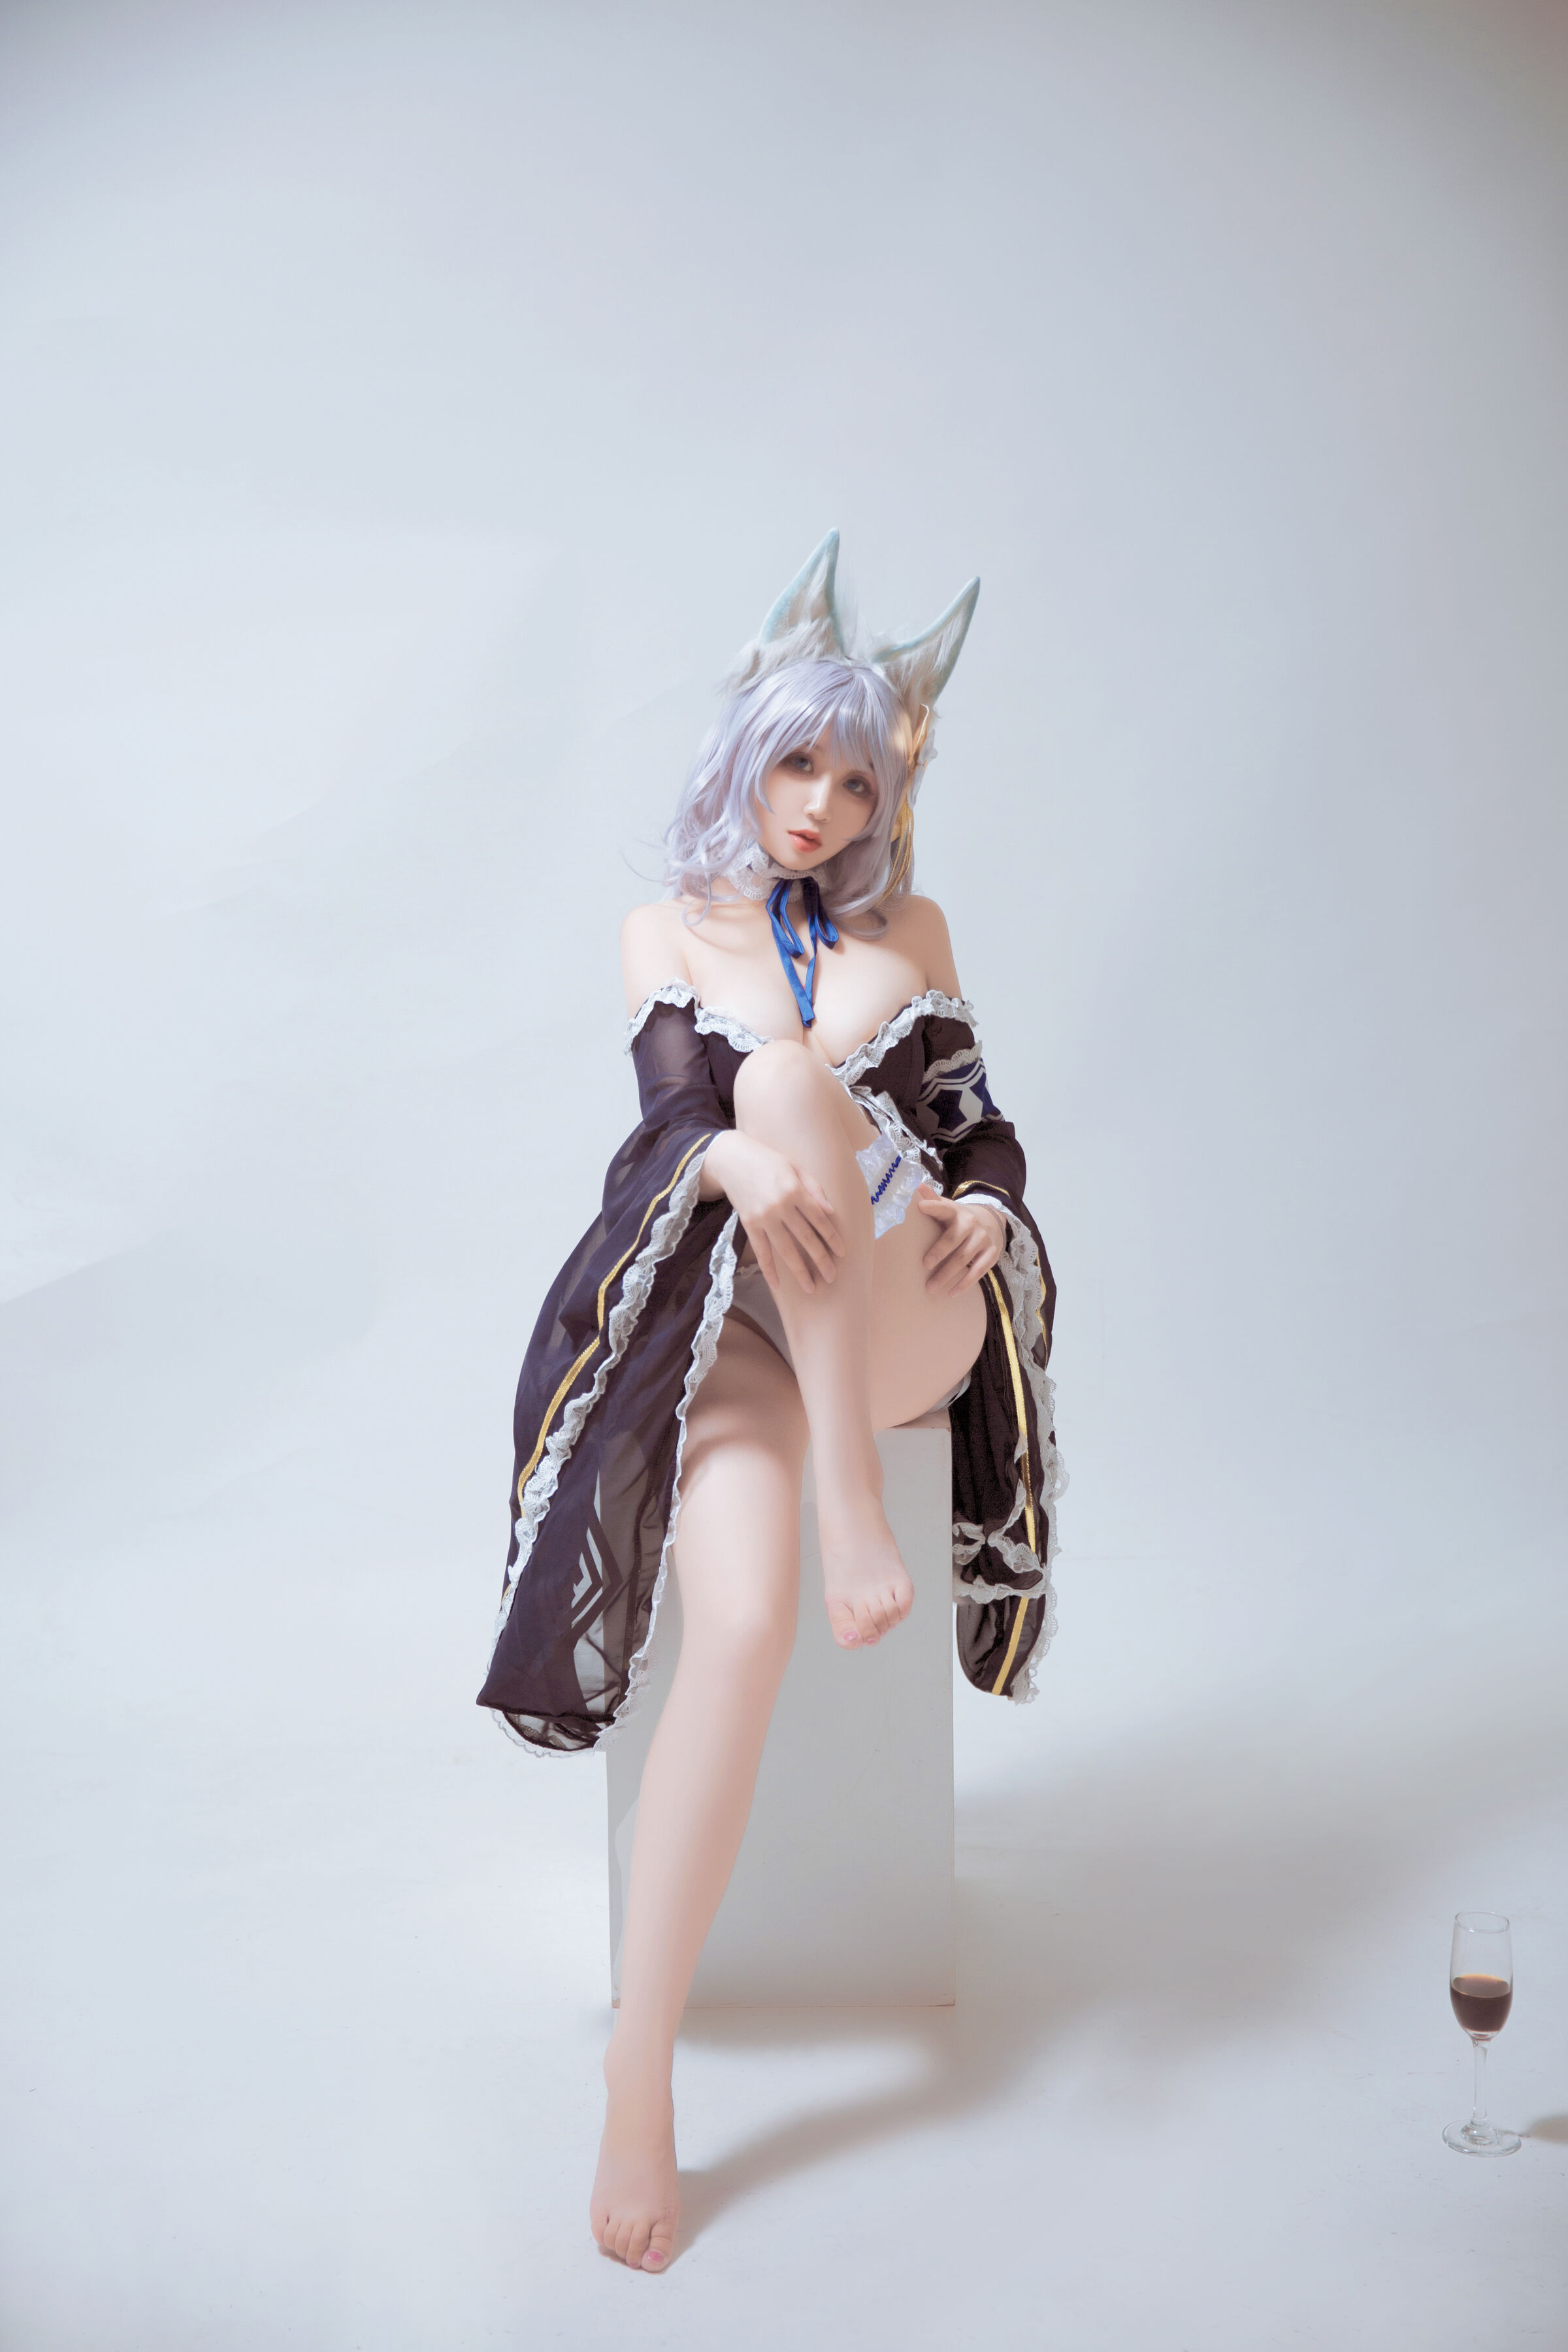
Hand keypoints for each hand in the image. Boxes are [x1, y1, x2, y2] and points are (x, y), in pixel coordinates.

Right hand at [702, 1131, 844, 1294]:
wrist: (732, 1160)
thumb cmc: (768, 1162)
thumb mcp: (796, 1168)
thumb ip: (815, 1189)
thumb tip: (831, 1212)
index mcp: (795, 1190)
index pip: (819, 1219)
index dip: (831, 1237)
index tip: (841, 1253)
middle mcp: (780, 1206)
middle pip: (805, 1238)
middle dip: (820, 1260)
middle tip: (832, 1277)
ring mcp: (763, 1217)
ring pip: (785, 1249)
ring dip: (799, 1270)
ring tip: (811, 1287)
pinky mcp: (749, 1224)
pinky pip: (761, 1251)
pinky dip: (769, 1269)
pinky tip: (777, 1284)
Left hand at [915, 1188, 1005, 1294]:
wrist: (990, 1223)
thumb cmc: (958, 1219)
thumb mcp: (947, 1208)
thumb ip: (933, 1200)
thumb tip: (917, 1185)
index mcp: (956, 1212)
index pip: (943, 1208)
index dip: (933, 1206)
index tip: (920, 1206)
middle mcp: (970, 1224)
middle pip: (953, 1239)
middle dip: (939, 1253)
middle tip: (924, 1265)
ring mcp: (982, 1239)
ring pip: (963, 1258)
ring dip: (947, 1274)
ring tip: (930, 1288)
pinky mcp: (991, 1253)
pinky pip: (978, 1271)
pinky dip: (964, 1283)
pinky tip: (951, 1293)